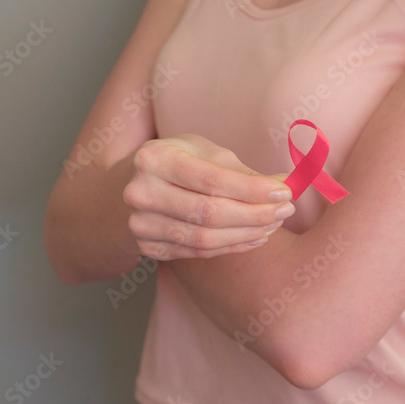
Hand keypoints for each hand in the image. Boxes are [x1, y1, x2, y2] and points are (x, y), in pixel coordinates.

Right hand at [122, 134, 295, 259]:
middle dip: (256, 214)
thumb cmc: (170, 162)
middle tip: (286, 209)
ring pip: (205, 239)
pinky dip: (232, 246)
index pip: (212, 180)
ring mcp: (141, 225)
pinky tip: (255, 237)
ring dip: (248, 233)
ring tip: (274, 223)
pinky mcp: (148, 248)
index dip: (253, 189)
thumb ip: (238, 169)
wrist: (118, 192)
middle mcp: (141, 193)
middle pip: (210, 213)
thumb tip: (286, 183)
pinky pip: (199, 253)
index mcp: (154, 158)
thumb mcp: (197, 150)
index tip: (285, 191)